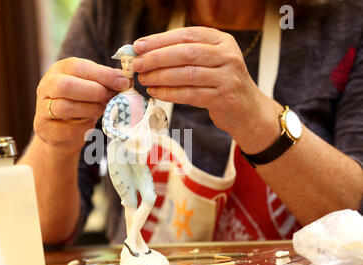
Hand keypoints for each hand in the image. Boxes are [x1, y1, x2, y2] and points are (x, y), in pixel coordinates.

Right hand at [34, 57, 129, 154]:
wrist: (61, 133)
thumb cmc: (81, 105)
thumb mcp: (91, 88)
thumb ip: (105, 82)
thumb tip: (125, 80)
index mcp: (59, 70)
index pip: (78, 67)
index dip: (103, 74)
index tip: (123, 82)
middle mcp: (46, 86)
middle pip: (66, 86)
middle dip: (94, 92)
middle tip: (111, 98)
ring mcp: (42, 109)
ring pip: (66, 107)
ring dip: (91, 109)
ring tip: (102, 110)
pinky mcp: (45, 129)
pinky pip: (67, 129)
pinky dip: (84, 128)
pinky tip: (90, 125)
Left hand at [132, 27, 274, 145]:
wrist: (247, 109)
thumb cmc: (220, 82)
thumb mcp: (210, 61)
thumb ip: (185, 54)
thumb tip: (146, 52)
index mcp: (222, 40)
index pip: (186, 35)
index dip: (160, 40)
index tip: (138, 46)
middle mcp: (227, 55)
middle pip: (185, 53)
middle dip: (157, 58)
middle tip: (137, 65)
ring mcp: (227, 77)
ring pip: (186, 74)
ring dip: (160, 76)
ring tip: (144, 79)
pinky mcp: (223, 97)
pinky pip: (190, 94)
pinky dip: (169, 93)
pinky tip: (155, 92)